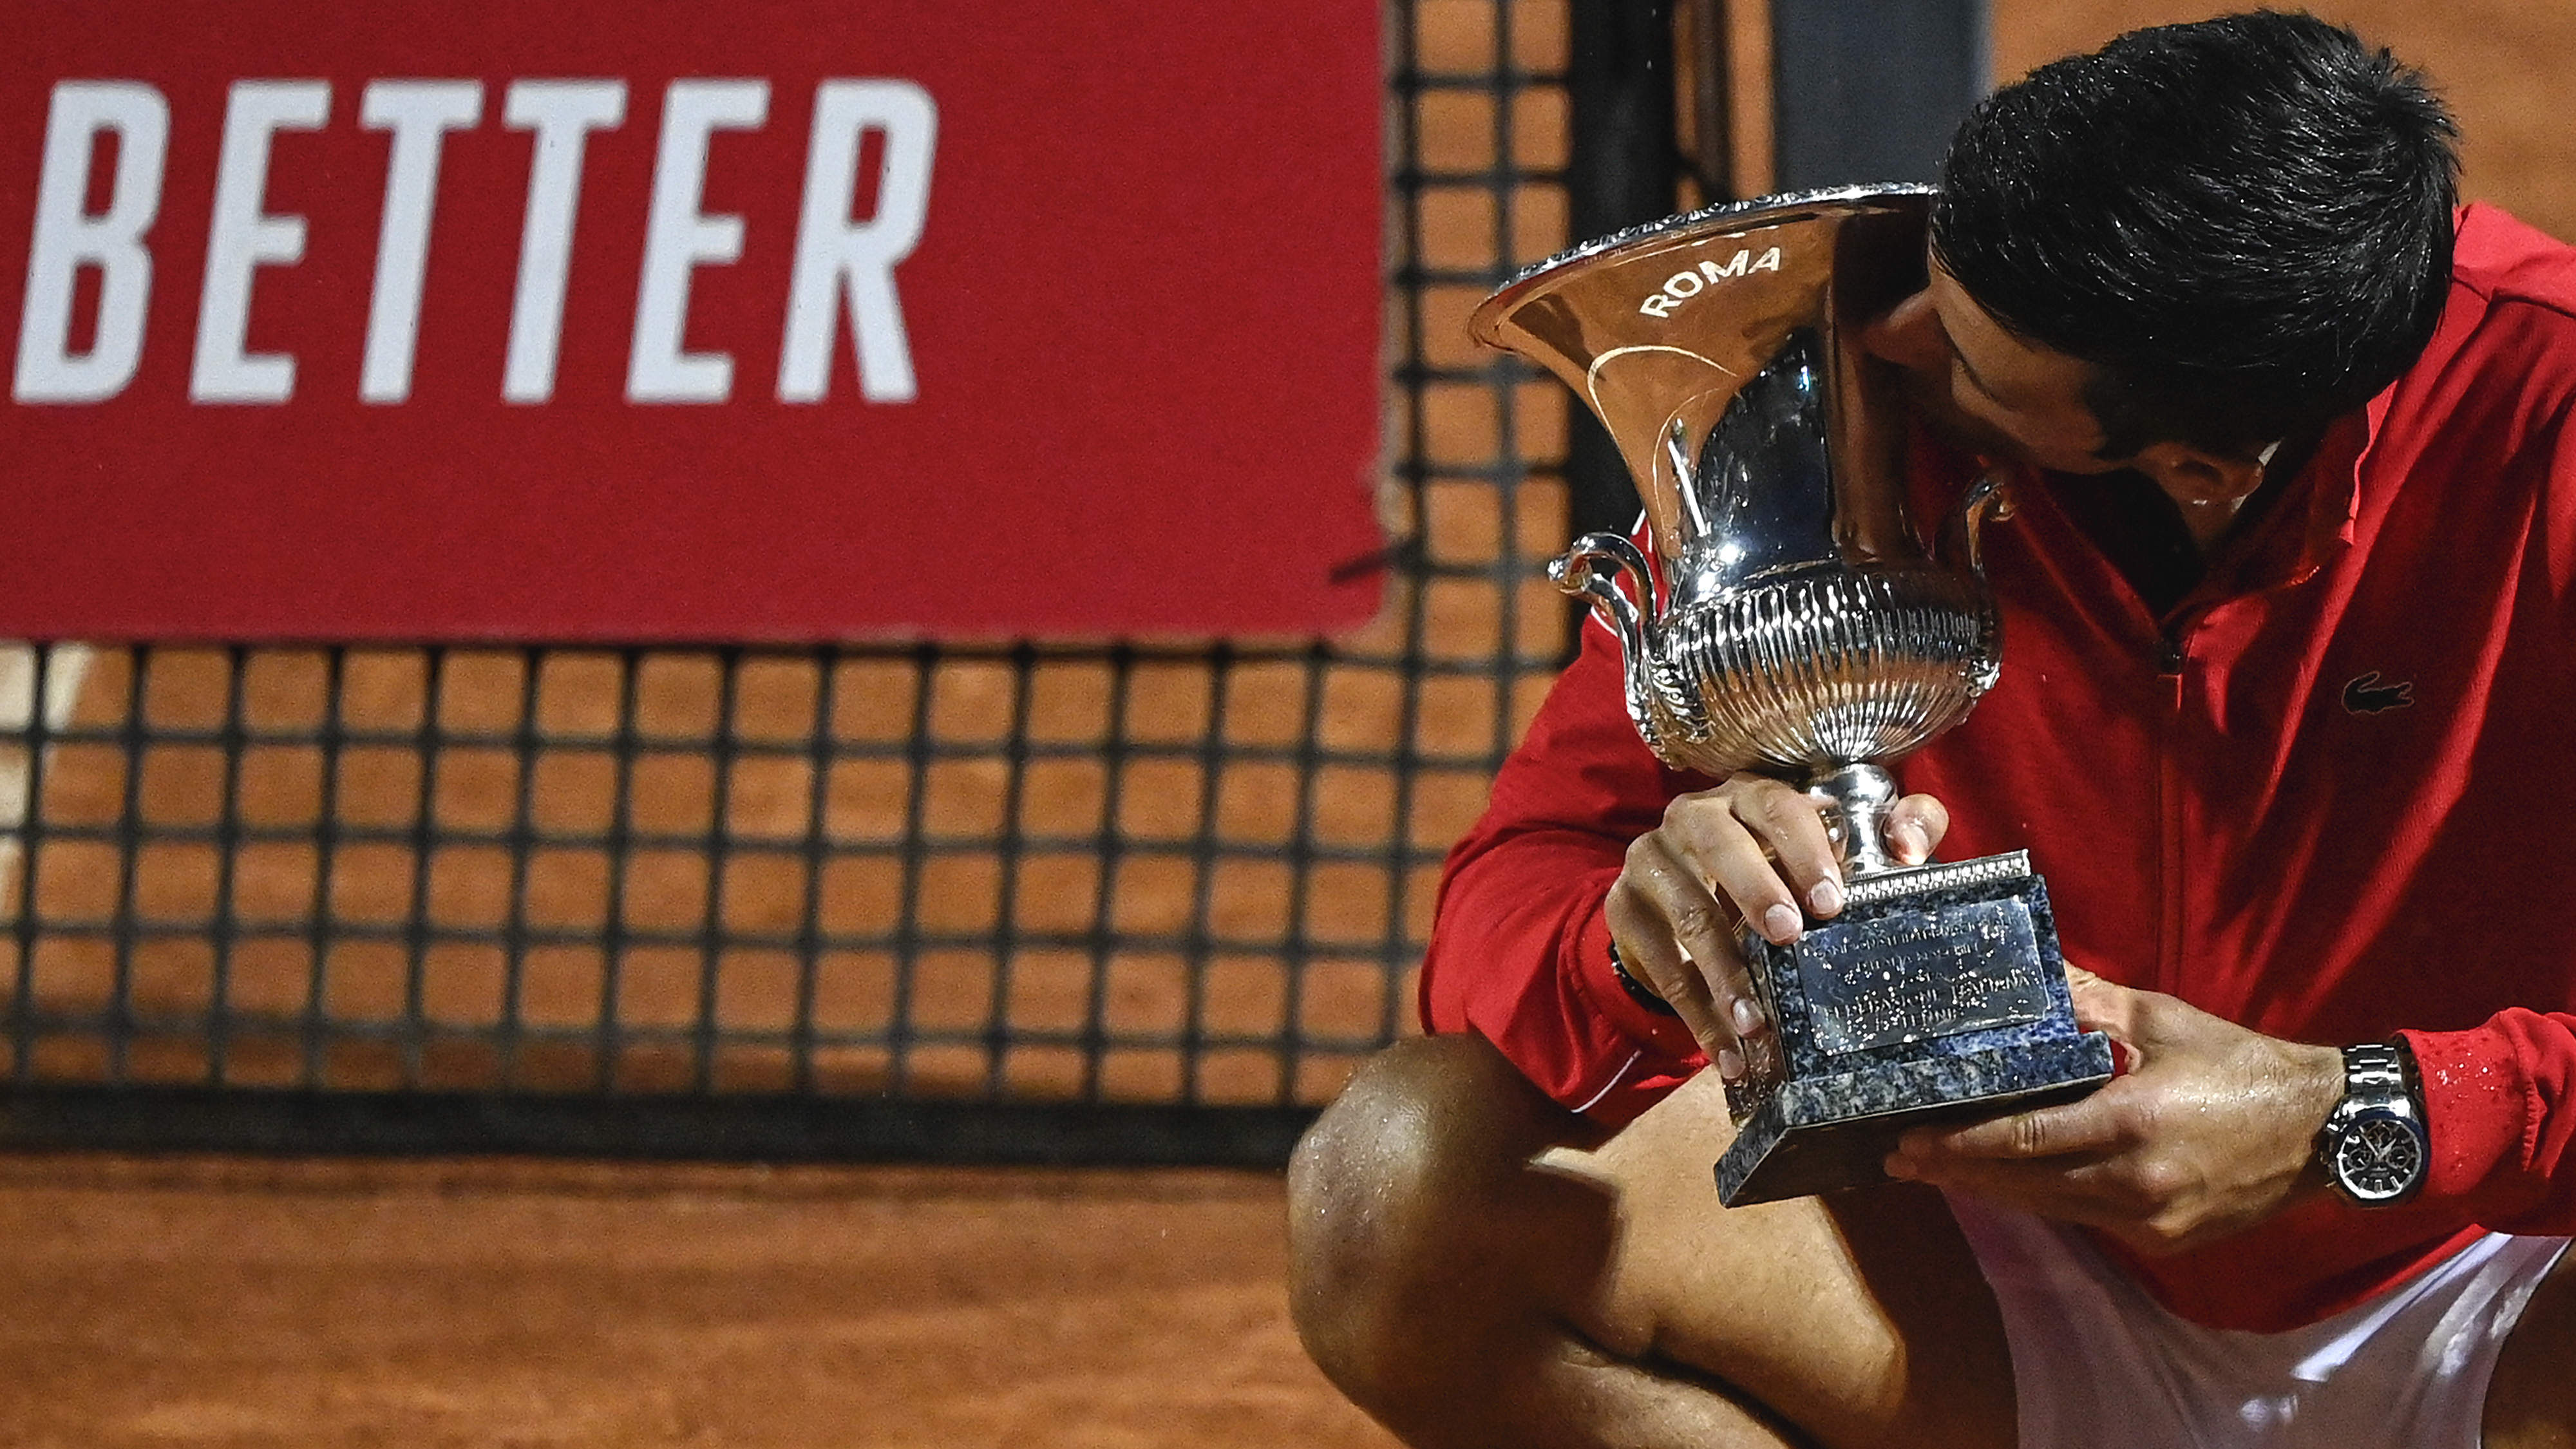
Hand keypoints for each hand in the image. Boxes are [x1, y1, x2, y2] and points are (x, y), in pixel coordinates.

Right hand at [1600, 775, 1948, 1080]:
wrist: (1684, 904)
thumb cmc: (1779, 874)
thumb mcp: (1833, 851)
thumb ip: (1891, 831)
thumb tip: (1912, 848)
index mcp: (1749, 796)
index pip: (1776, 805)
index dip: (1804, 848)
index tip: (1830, 901)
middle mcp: (1693, 817)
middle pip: (1717, 842)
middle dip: (1753, 890)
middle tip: (1788, 937)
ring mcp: (1651, 861)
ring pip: (1685, 910)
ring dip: (1722, 971)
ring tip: (1755, 1021)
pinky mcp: (1624, 908)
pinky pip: (1661, 966)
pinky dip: (1697, 1015)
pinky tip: (1729, 1052)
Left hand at [1883, 969, 2347, 1254]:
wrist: (2324, 1131)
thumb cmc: (2242, 1066)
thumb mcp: (2166, 1020)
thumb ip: (2095, 1007)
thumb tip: (2037, 988)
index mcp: (2132, 1122)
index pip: (2024, 1137)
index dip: (1961, 1143)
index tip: (1911, 1139)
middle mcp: (2135, 1181)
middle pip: (2023, 1182)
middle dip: (1957, 1171)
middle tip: (1899, 1159)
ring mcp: (2150, 1218)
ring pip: (2048, 1207)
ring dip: (1990, 1192)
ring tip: (1936, 1173)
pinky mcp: (2163, 1239)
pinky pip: (2084, 1219)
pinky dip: (2042, 1200)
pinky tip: (2007, 1184)